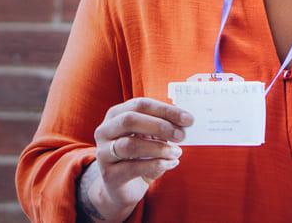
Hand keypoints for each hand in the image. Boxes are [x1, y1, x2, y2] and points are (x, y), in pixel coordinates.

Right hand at [78, 98, 192, 221]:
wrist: (122, 186)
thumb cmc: (139, 156)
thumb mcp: (150, 138)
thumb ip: (163, 128)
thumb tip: (185, 123)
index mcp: (116, 115)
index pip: (140, 105)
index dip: (165, 110)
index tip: (188, 119)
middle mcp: (105, 130)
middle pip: (130, 120)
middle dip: (159, 126)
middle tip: (181, 135)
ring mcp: (103, 152)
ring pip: (130, 145)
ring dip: (159, 148)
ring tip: (176, 153)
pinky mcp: (109, 174)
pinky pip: (133, 167)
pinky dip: (156, 165)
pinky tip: (171, 164)